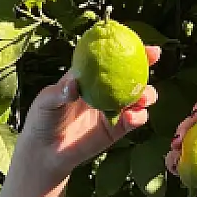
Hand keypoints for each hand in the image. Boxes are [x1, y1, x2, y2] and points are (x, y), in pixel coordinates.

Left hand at [14, 47, 159, 183]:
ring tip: (144, 97)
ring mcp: (113, 110)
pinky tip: (133, 117)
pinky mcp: (116, 130)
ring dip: (146, 95)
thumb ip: (60, 92)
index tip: (144, 45)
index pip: (110, 59)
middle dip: (145, 68)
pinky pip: (133, 121)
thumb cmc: (43, 119)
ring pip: (137, 99)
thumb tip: (73, 85)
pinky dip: (138, 117)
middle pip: (130, 77)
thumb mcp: (47, 101)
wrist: (45, 152)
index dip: (128, 50)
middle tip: (153, 62)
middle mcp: (104, 91)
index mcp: (90, 77)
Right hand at [166, 96, 196, 196]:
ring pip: (183, 139)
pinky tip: (175, 167)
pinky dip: (174, 162)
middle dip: (183, 126)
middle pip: (193, 121)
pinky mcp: (196, 163)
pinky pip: (180, 160)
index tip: (195, 116)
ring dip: (175, 145)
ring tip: (176, 155)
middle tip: (178, 141)